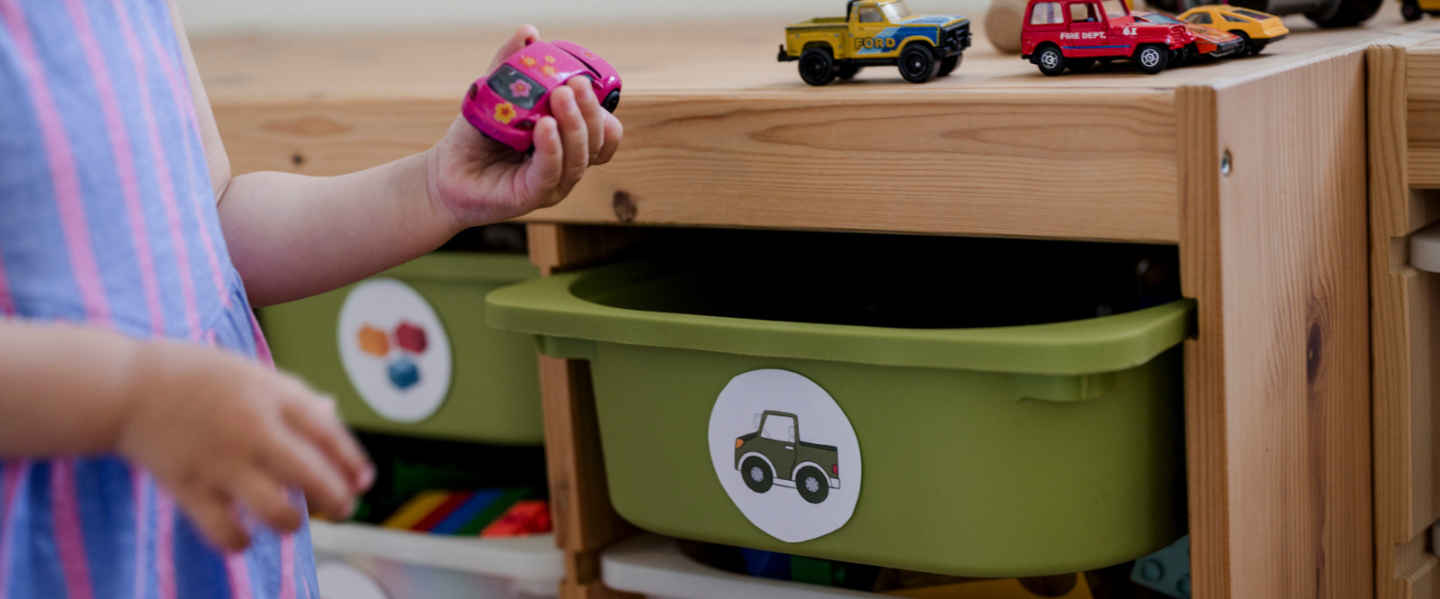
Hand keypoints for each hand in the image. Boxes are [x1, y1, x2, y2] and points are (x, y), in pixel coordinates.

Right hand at [116, 340, 372, 551]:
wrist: (126, 386)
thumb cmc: (194, 376)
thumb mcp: (252, 373)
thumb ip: (294, 396)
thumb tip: (333, 414)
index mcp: (272, 396)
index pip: (329, 434)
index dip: (352, 463)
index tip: (363, 482)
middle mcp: (252, 429)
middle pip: (312, 475)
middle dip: (336, 499)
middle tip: (341, 510)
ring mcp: (220, 461)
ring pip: (276, 508)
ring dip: (291, 521)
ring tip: (290, 519)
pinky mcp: (188, 487)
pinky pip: (224, 529)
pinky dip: (239, 541)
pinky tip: (244, 535)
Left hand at [425, 25, 623, 226]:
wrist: (444, 173)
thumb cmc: (477, 137)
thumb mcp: (496, 94)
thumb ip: (511, 65)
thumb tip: (529, 33)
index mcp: (568, 144)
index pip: (605, 132)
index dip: (602, 110)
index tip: (585, 83)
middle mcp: (567, 165)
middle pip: (597, 142)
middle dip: (589, 111)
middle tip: (575, 84)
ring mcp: (552, 184)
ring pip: (579, 158)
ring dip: (574, 124)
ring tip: (560, 96)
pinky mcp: (531, 196)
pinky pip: (550, 172)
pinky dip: (552, 148)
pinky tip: (545, 126)